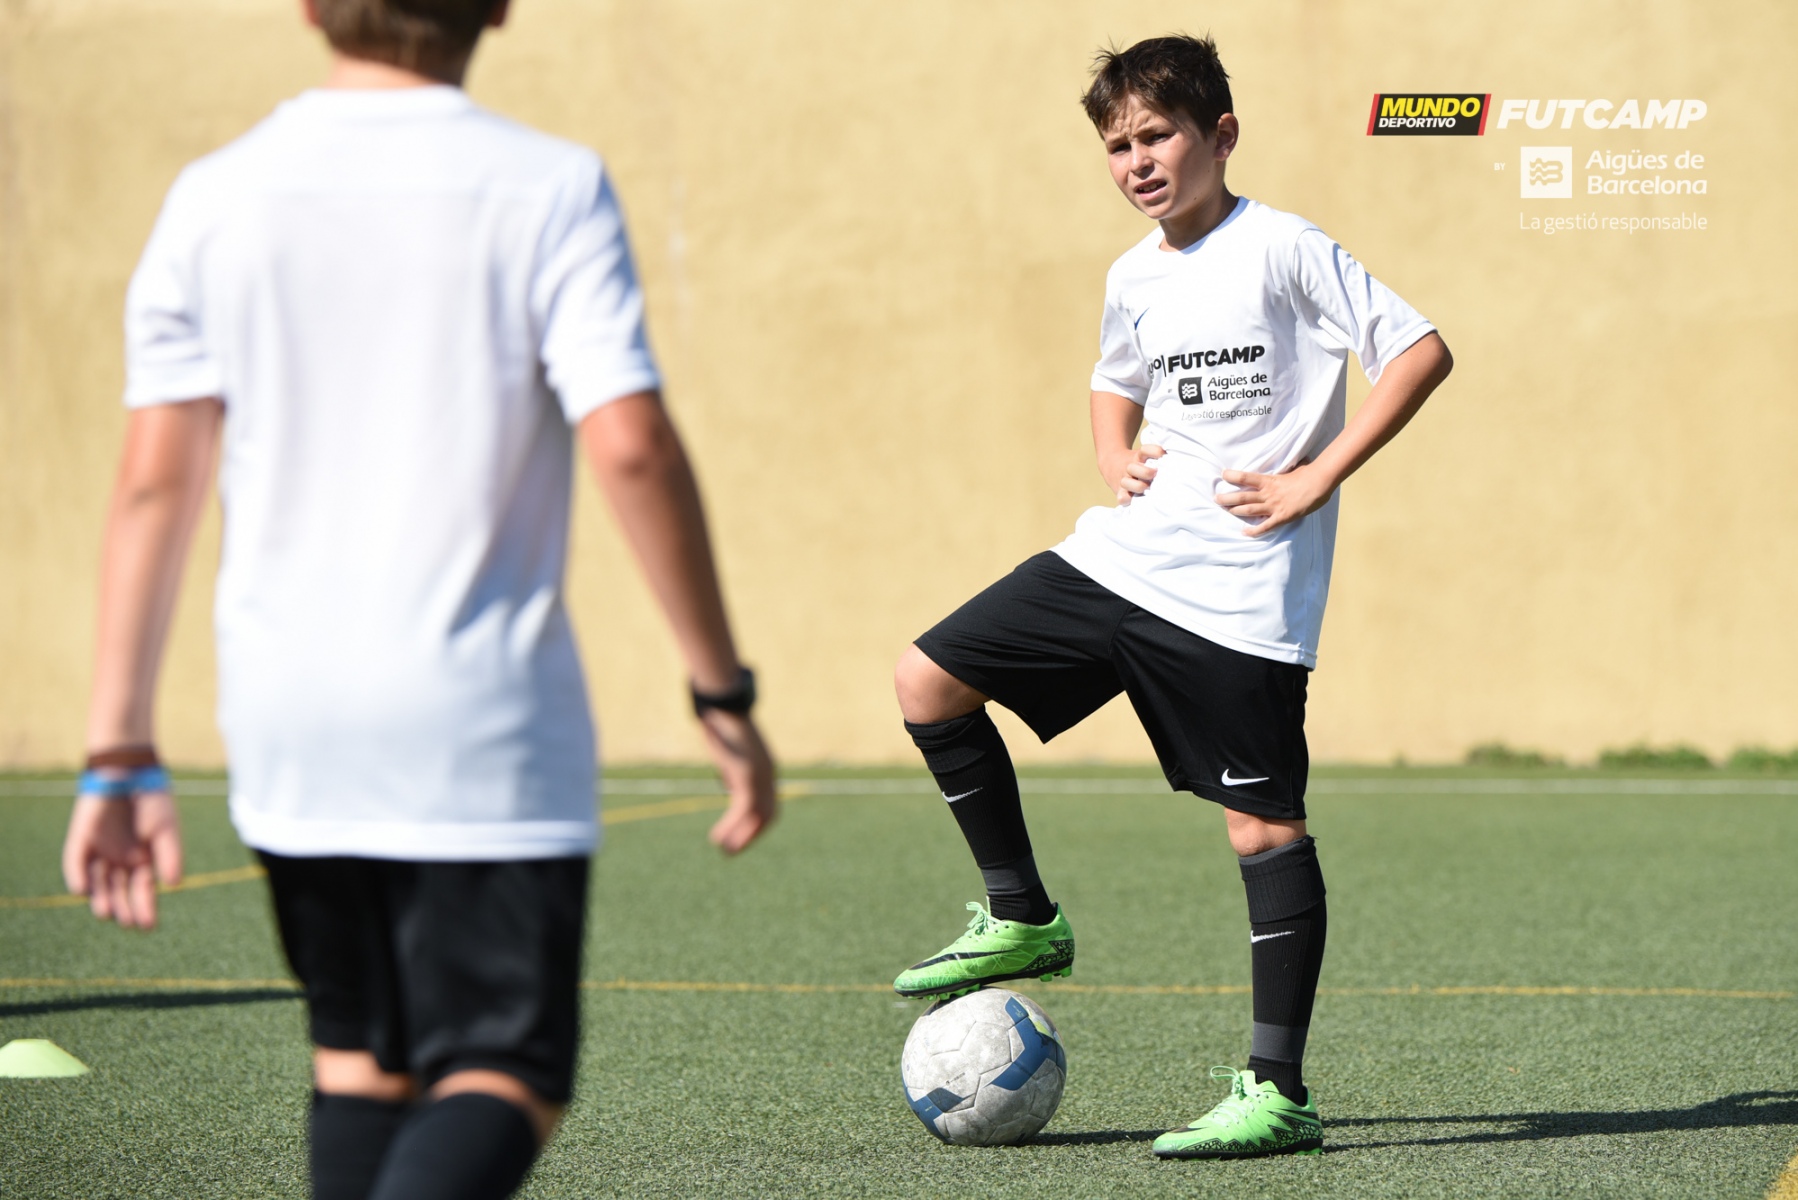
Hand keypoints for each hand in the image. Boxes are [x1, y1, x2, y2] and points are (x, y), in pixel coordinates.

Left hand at [61, 792, 183, 928]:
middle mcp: (119, 861)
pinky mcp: (81, 840)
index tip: (149, 925)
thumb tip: (174, 884)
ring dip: (101, 899)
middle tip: (130, 923)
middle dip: (125, 909)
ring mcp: (99, 851)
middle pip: (119, 891)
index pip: (142, 890)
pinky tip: (84, 891)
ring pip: (97, 883)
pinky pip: (76, 863)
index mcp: (143, 861)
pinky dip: (78, 877)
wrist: (131, 771)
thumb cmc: (154, 800)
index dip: (146, 908)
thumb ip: (170, 855)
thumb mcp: (167, 830)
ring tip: (107, 914)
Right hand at [697, 708, 776, 853]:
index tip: (743, 840)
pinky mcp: (747, 772)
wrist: (724, 704)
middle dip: (752, 835)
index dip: (758, 825)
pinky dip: (731, 825)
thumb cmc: (723, 723)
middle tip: (732, 852)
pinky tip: (717, 837)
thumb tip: (726, 777)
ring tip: (723, 850)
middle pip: (769, 813)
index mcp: (766, 769)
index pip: (770, 805)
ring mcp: (760, 773)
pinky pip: (743, 806)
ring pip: (755, 814)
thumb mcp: (730, 751)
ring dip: (741, 836)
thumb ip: (731, 767)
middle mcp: (768, 773)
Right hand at [1100, 443, 1164, 504]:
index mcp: (1138, 457)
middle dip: (1145, 472)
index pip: (1145, 450)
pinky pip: (1121, 497)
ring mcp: (1123, 480)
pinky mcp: (1120, 492)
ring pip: (1126, 482)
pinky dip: (1126, 499)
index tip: (1162, 454)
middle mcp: (1129, 467)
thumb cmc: (1138, 463)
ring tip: (1147, 488)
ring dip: (1137, 486)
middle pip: (1133, 468)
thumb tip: (1179, 459)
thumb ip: (1158, 457)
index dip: (1153, 451)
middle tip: (1155, 474)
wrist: (1112, 464)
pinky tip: (1134, 499)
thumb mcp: (1144, 455)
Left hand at [1216, 459, 1337, 536]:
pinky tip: (1245, 532)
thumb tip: (1290, 462)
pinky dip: (1254, 530)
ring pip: (1250, 510)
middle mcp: (1268, 494)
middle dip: (1227, 498)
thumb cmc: (1308, 473)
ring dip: (1236, 511)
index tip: (1223, 474)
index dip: (1232, 476)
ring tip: (1226, 512)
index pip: (1246, 477)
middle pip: (1242, 496)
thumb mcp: (1293, 468)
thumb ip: (1285, 468)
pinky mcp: (1282, 517)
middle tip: (1216, 499)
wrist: (1319, 483)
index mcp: (1269, 480)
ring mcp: (1274, 506)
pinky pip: (1265, 526)